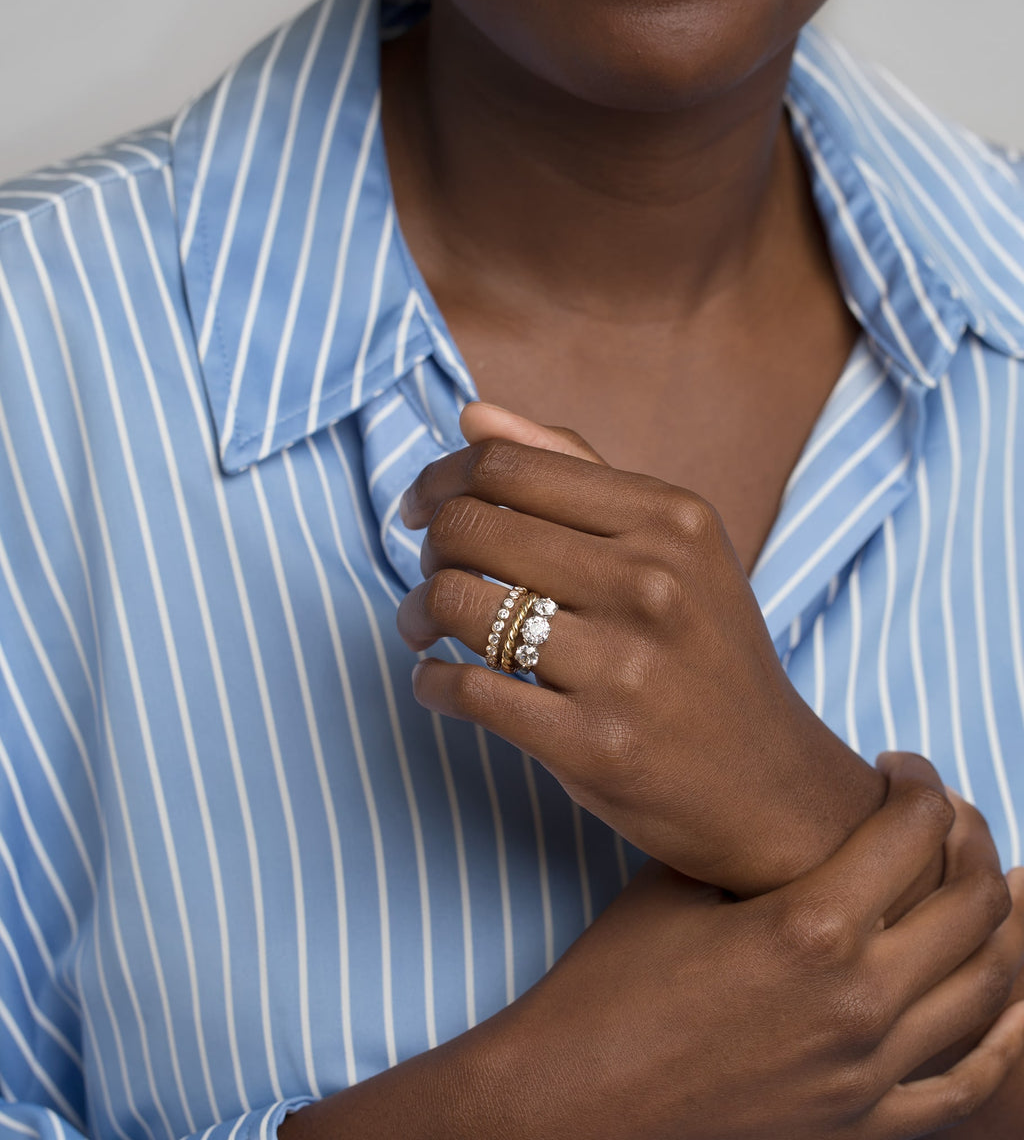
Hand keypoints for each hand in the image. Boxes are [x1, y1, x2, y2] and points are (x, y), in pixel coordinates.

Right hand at [280, 756, 1023, 1139]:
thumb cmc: (611, 986)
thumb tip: (789, 819)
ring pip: (990, 987)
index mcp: (808, 926)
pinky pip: (967, 1080)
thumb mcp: (673, 888)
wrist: (578, 1098)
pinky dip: (1002, 1033)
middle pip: (972, 903)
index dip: (918, 782)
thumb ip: (749, 851)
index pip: (912, 830)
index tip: (900, 767)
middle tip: (944, 816)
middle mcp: (858, 998)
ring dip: (1000, 922)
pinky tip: (1005, 1000)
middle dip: (970, 841)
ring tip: (984, 886)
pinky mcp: (861, 1122)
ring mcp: (868, 1069)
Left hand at [399, 403, 886, 892]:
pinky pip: (467, 691)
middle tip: (430, 575)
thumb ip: (575, 471)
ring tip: (422, 630)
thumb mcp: (674, 546)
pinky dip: (430, 684)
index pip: (509, 465)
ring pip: (457, 603)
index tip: (420, 510)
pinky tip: (438, 683)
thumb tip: (472, 415)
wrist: (770, 786)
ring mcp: (627, 666)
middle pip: (471, 526)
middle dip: (427, 548)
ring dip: (415, 615)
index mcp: (671, 518)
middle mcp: (653, 581)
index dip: (440, 481)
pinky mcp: (595, 744)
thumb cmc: (707, 656)